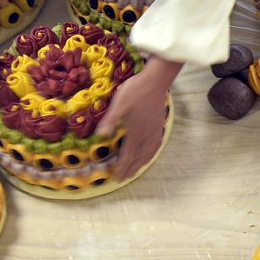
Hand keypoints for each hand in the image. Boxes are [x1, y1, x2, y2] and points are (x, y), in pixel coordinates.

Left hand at [94, 60, 177, 181]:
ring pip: (147, 154)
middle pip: (138, 158)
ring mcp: (154, 131)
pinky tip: (148, 156)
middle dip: (129, 170)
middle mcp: (146, 135)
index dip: (121, 167)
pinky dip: (150, 155)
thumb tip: (101, 135)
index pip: (127, 154)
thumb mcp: (120, 102)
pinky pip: (155, 147)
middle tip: (122, 179)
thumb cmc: (136, 90)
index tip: (115, 177)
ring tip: (134, 172)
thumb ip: (111, 119)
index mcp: (135, 131)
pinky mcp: (159, 126)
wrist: (156, 80)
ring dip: (140, 165)